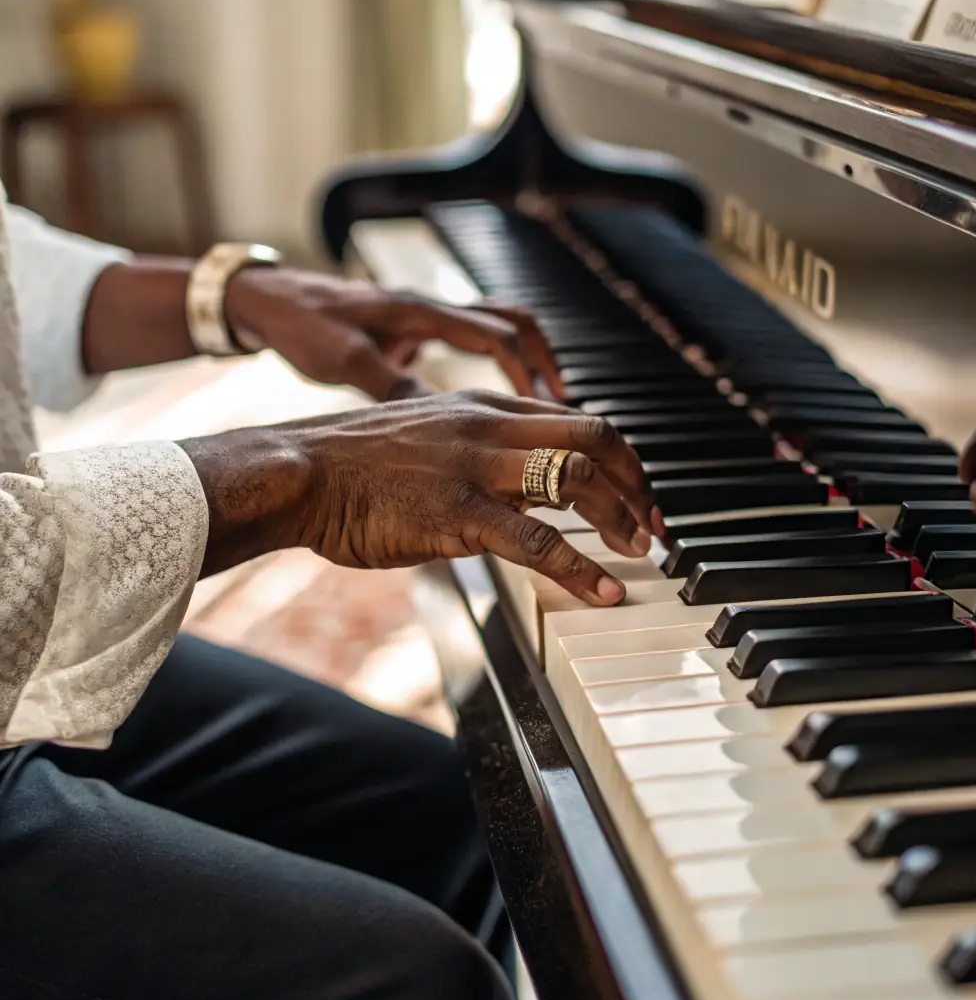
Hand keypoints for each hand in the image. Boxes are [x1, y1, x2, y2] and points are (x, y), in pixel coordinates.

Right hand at [182, 390, 663, 605]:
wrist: (296, 472)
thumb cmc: (352, 464)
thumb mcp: (425, 436)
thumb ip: (473, 449)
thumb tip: (511, 484)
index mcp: (484, 407)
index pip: (577, 419)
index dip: (622, 459)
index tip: (639, 495)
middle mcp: (489, 426)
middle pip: (595, 439)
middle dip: (640, 484)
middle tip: (655, 527)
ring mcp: (474, 466)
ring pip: (577, 480)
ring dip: (622, 519)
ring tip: (640, 553)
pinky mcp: (455, 512)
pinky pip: (535, 540)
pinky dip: (580, 568)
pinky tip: (603, 591)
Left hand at [224, 268, 563, 401]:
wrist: (264, 300)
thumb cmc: (300, 325)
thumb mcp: (344, 361)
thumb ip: (392, 383)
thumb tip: (442, 415)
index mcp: (418, 311)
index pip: (496, 332)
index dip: (529, 368)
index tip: (552, 405)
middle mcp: (428, 307)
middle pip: (510, 320)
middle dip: (543, 359)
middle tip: (566, 403)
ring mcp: (421, 315)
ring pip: (494, 323)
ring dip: (522, 356)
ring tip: (542, 401)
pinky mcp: (410, 328)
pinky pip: (470, 336)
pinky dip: (493, 361)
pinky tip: (488, 400)